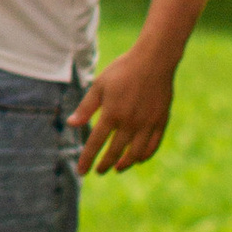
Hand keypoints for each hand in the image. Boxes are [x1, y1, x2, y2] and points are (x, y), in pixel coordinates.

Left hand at [70, 40, 176, 174]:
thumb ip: (85, 107)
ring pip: (135, 154)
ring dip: (125, 164)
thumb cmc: (122, 70)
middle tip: (99, 171)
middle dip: (105, 164)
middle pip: (115, 152)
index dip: (87, 159)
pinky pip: (152, 146)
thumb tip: (71, 124)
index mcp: (112, 114)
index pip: (95, 143)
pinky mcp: (161, 122)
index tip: (82, 171)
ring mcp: (147, 124)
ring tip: (117, 168)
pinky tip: (137, 158)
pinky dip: (144, 156)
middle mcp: (130, 123)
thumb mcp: (99, 85)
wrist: (153, 60)